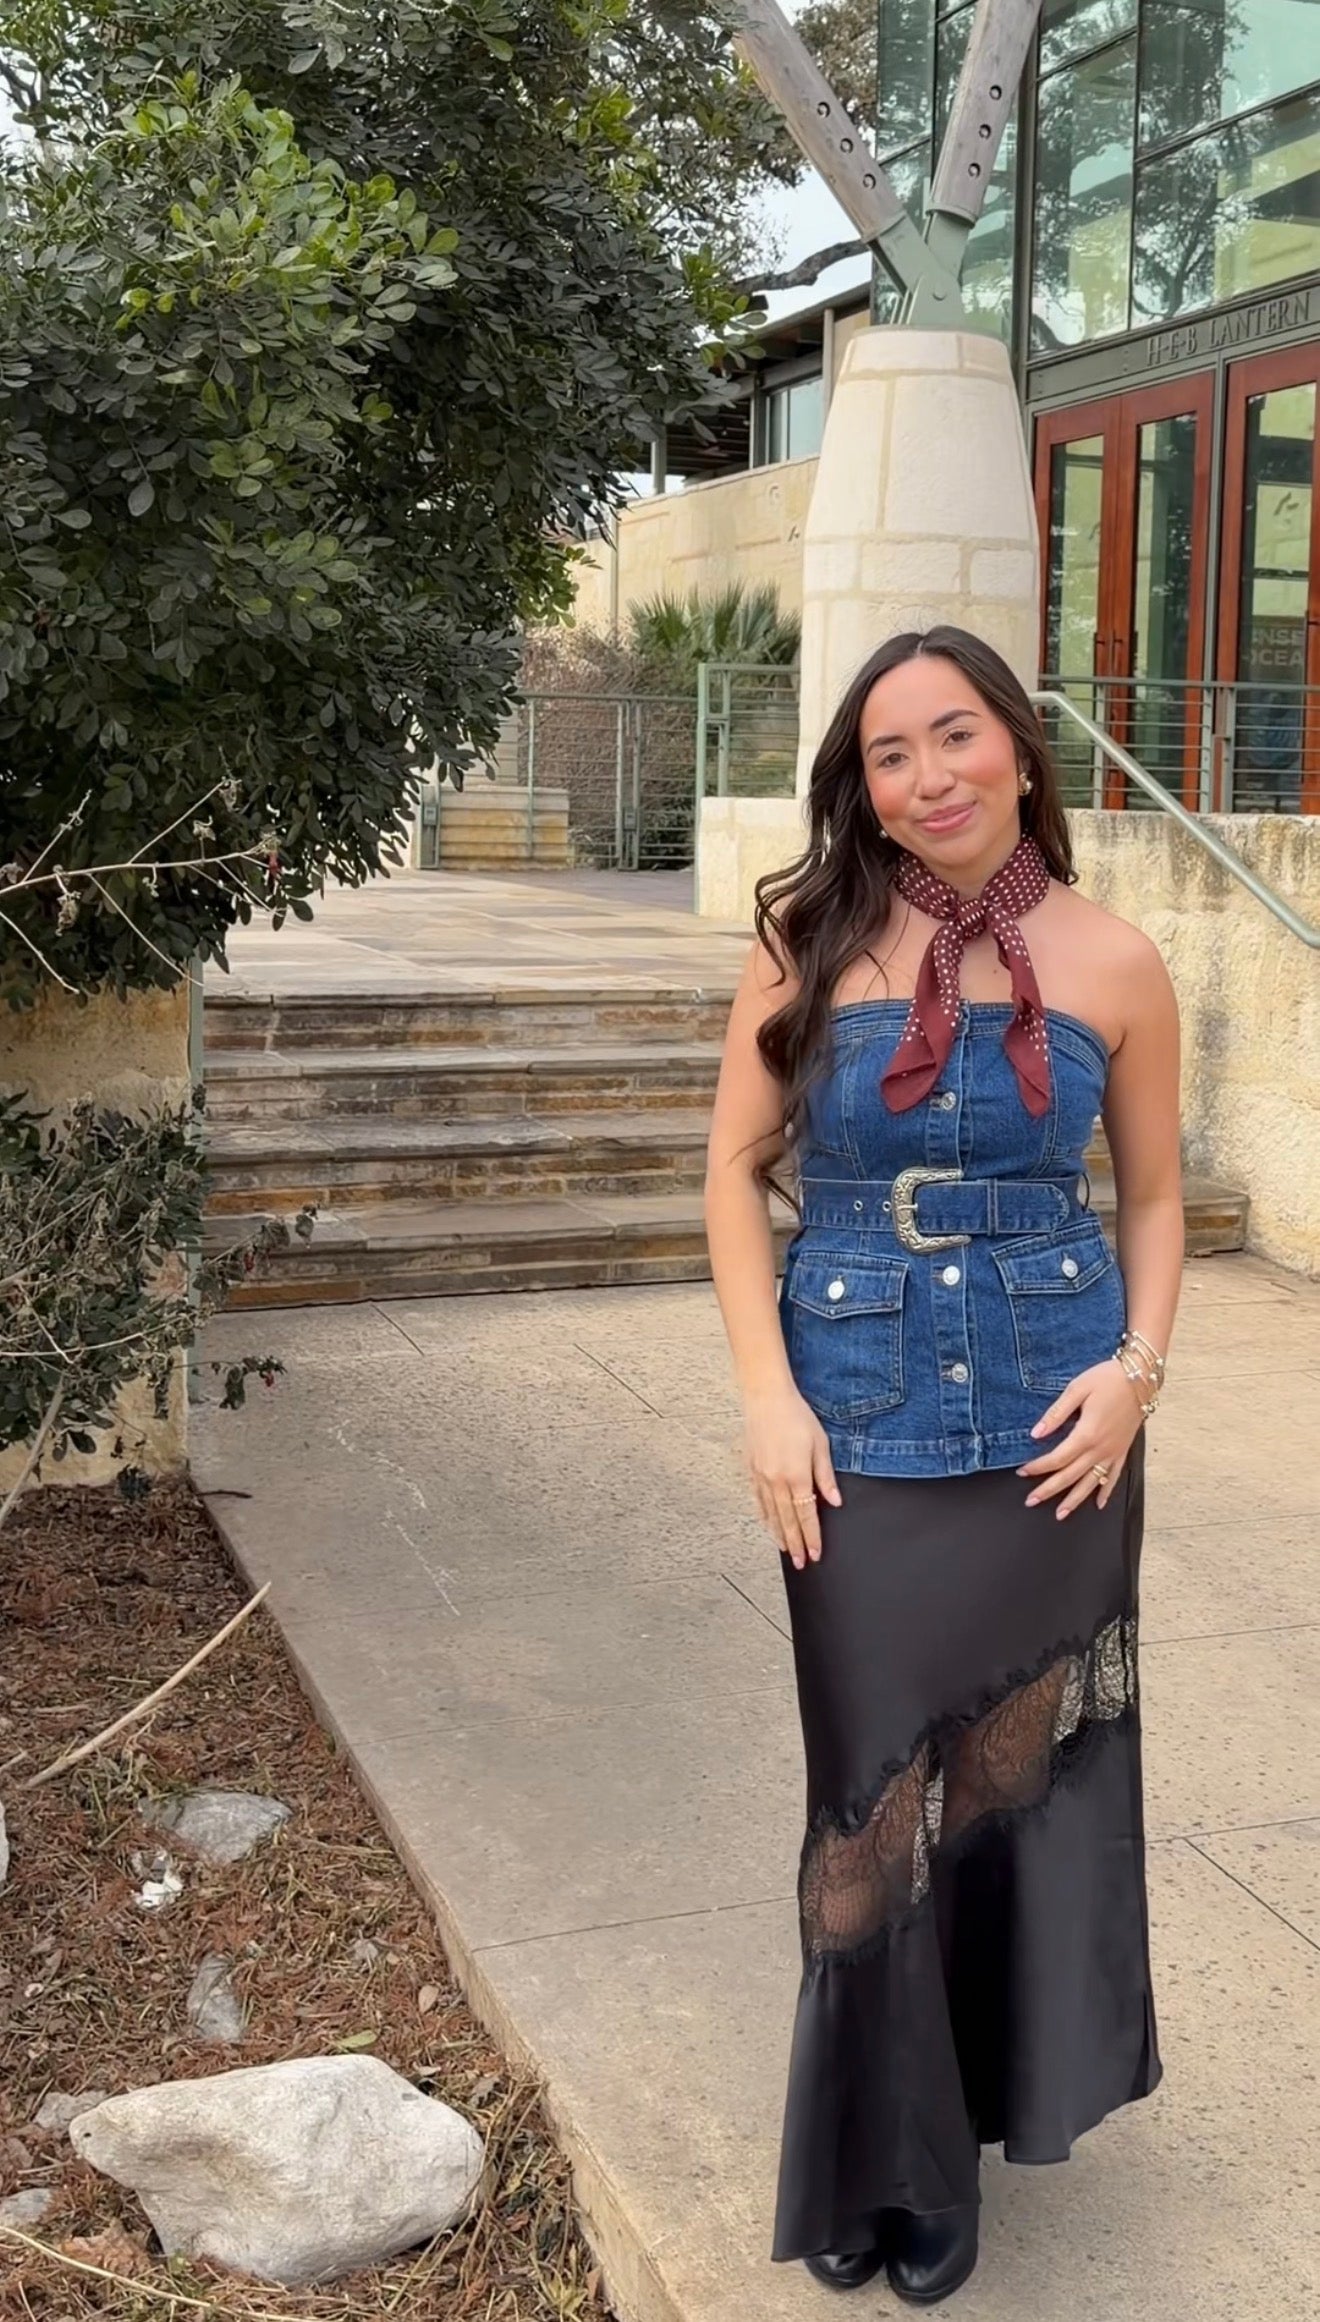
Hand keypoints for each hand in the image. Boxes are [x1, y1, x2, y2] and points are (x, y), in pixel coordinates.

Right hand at [743, 1385, 841, 1568]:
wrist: (766, 1398)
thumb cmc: (796, 1417)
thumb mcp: (820, 1445)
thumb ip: (825, 1476)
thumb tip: (834, 1501)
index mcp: (796, 1476)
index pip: (806, 1516)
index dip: (812, 1536)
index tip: (816, 1553)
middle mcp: (776, 1481)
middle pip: (788, 1521)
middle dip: (796, 1544)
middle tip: (801, 1563)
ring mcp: (761, 1477)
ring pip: (771, 1514)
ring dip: (779, 1535)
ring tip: (786, 1550)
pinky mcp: (752, 1470)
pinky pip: (758, 1500)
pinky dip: (764, 1516)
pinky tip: (768, 1525)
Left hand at [1017, 1359, 1144, 1519]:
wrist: (1141, 1376)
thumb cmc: (1107, 1379)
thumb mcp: (1077, 1389)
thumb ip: (1056, 1414)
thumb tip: (1036, 1434)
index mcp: (1086, 1433)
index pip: (1057, 1458)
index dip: (1038, 1467)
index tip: (1022, 1472)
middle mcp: (1101, 1448)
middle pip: (1071, 1476)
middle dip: (1049, 1490)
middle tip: (1031, 1501)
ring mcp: (1114, 1451)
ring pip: (1091, 1483)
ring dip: (1075, 1500)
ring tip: (1060, 1514)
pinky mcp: (1123, 1450)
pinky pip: (1113, 1476)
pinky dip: (1105, 1491)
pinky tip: (1099, 1504)